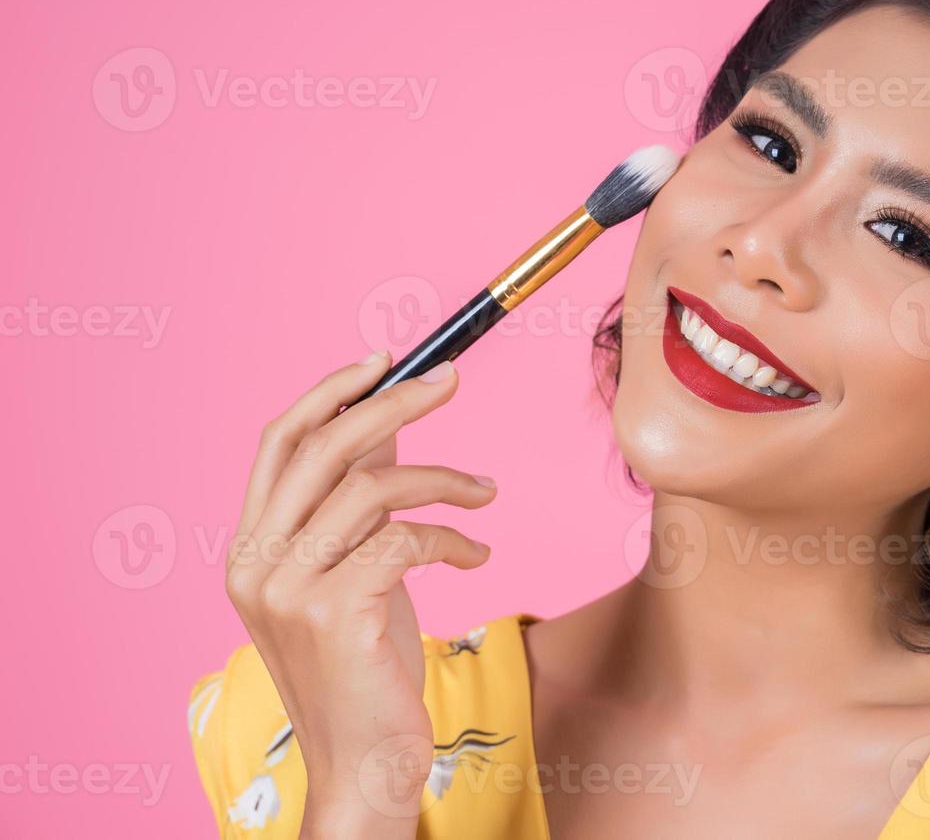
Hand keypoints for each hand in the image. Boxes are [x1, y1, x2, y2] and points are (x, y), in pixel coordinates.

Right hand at [224, 352, 495, 835]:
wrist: (363, 763)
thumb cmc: (366, 667)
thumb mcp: (357, 572)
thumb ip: (359, 504)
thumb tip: (390, 426)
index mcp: (249, 547)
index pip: (279, 442)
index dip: (330, 392)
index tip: (386, 360)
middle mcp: (254, 563)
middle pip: (322, 447)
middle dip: (393, 403)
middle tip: (453, 381)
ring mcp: (286, 589)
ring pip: (372, 488)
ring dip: (443, 478)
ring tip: (486, 492)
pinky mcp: (333, 614)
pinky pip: (404, 539)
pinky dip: (452, 536)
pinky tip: (476, 554)